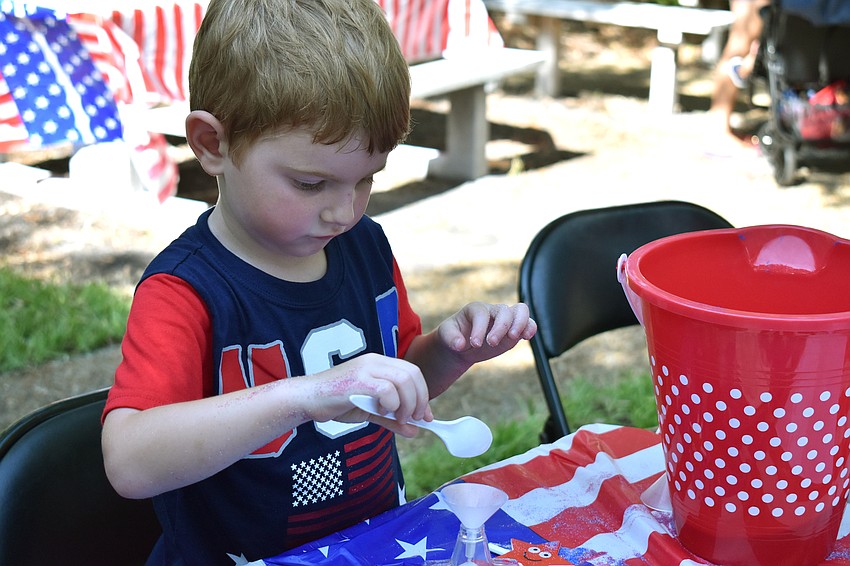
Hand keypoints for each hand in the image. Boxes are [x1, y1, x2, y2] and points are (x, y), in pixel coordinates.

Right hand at [303, 353, 432, 436]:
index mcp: (380, 364)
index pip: (412, 372)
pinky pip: (386, 389)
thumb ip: (392, 419)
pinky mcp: (358, 380)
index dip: (423, 394)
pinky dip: (392, 404)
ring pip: (403, 380)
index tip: (425, 416)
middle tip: (415, 418)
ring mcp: (366, 368)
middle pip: (413, 374)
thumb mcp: (370, 411)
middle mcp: (375, 361)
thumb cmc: (337, 403)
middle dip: (420, 399)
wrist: (308, 400)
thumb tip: (414, 431)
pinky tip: (382, 412)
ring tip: (399, 418)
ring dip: (408, 403)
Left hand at [439, 302, 536, 364]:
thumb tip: (460, 344)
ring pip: (520, 310)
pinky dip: (530, 328)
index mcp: (475, 309)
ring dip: (520, 323)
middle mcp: (492, 311)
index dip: (480, 328)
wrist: (462, 344)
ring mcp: (505, 319)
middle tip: (492, 343)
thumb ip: (451, 338)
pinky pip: (528, 323)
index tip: (475, 344)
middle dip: (500, 327)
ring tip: (514, 337)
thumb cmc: (453, 335)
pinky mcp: (514, 329)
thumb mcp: (445, 335)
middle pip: (503, 310)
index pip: (482, 314)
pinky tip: (526, 337)